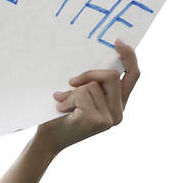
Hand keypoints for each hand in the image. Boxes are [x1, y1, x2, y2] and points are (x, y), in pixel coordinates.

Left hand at [37, 40, 139, 154]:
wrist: (49, 140)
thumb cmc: (62, 116)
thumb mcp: (81, 96)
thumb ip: (93, 84)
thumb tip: (95, 59)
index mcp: (119, 104)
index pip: (133, 76)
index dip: (129, 57)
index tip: (117, 42)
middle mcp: (119, 112)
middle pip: (110, 76)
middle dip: (89, 74)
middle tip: (71, 81)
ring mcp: (109, 118)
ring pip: (92, 86)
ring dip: (72, 92)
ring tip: (62, 102)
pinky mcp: (96, 121)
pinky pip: (82, 95)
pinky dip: (67, 99)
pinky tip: (60, 109)